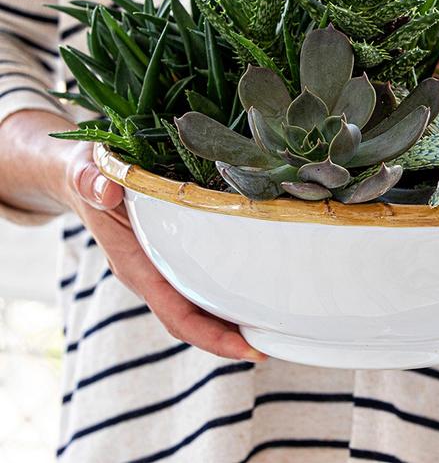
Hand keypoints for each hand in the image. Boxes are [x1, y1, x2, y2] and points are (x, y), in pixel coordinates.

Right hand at [63, 141, 266, 361]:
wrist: (80, 176)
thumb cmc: (85, 175)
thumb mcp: (85, 172)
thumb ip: (90, 182)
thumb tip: (108, 189)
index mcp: (133, 262)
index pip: (173, 312)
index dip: (209, 335)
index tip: (244, 349)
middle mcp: (149, 273)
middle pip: (192, 319)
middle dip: (229, 337)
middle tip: (273, 343)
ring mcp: (160, 266)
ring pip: (197, 303)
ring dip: (230, 318)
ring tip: (273, 325)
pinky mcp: (169, 254)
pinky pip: (198, 281)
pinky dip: (224, 290)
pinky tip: (252, 287)